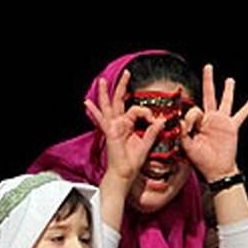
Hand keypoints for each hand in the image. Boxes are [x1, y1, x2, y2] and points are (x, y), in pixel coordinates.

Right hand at [84, 70, 164, 185]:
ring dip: (106, 92)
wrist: (124, 174)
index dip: (147, 112)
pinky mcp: (110, 132)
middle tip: (126, 73)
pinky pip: (102, 119)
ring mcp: (113, 127)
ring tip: (102, 80)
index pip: (137, 110)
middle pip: (120, 101)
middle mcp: (119, 124)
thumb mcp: (147, 143)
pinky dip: (94, 111)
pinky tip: (87, 103)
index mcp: (128, 125)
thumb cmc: (133, 162)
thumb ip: (153, 131)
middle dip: (123, 86)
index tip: (154, 121)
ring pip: (109, 105)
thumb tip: (161, 120)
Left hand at [179, 64, 247, 182]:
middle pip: (208, 95)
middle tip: (208, 66)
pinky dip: (247, 108)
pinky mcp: (232, 127)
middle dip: (208, 80)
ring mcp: (221, 122)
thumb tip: (181, 120)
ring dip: (228, 90)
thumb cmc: (201, 161)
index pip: (193, 110)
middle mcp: (209, 119)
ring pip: (225, 101)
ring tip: (230, 80)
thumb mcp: (187, 147)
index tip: (190, 128)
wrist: (216, 171)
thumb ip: (183, 133)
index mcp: (197, 123)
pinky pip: (240, 115)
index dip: (191, 117)